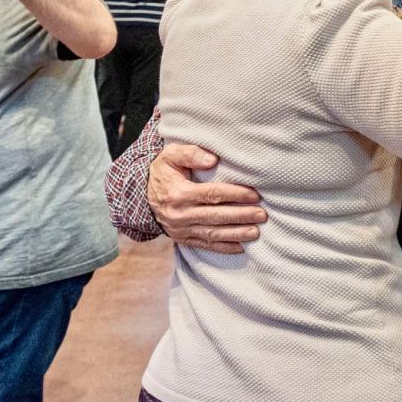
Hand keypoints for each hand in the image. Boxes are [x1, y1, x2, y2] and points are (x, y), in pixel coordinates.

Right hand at [147, 143, 266, 252]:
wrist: (140, 194)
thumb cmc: (163, 171)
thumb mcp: (171, 155)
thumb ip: (191, 154)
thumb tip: (212, 160)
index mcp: (179, 193)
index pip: (212, 195)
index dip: (235, 195)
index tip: (254, 195)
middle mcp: (180, 214)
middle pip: (216, 216)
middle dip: (241, 216)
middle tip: (262, 215)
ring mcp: (180, 229)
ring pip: (212, 233)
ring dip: (236, 234)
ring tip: (255, 232)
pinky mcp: (182, 239)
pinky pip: (204, 245)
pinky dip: (223, 248)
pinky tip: (240, 247)